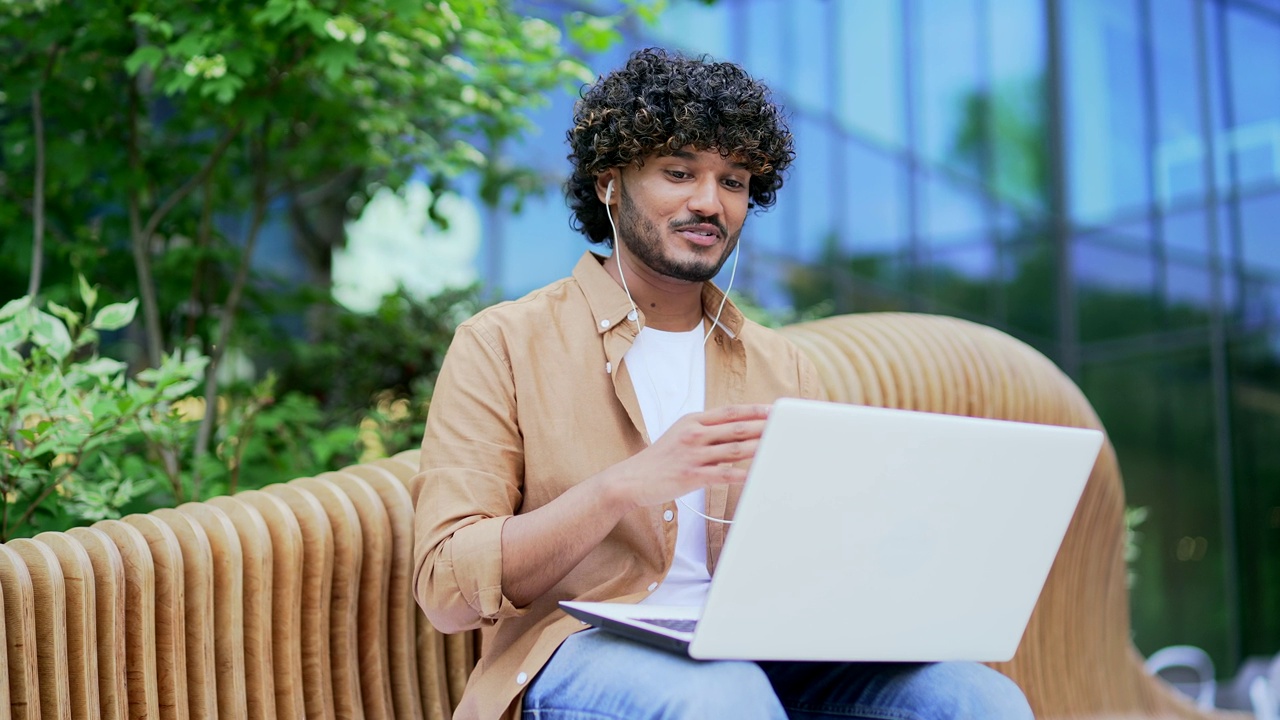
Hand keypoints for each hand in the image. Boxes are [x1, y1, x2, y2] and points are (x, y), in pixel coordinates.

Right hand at [606, 403, 770, 509]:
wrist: (632, 479)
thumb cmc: (661, 458)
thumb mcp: (681, 434)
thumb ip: (706, 430)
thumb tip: (736, 430)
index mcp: (693, 421)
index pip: (730, 412)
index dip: (755, 410)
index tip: (775, 410)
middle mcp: (694, 434)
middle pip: (737, 428)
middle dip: (764, 427)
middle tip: (786, 426)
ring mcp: (693, 455)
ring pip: (734, 450)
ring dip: (759, 448)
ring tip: (779, 447)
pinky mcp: (691, 476)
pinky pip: (723, 474)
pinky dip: (742, 474)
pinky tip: (757, 474)